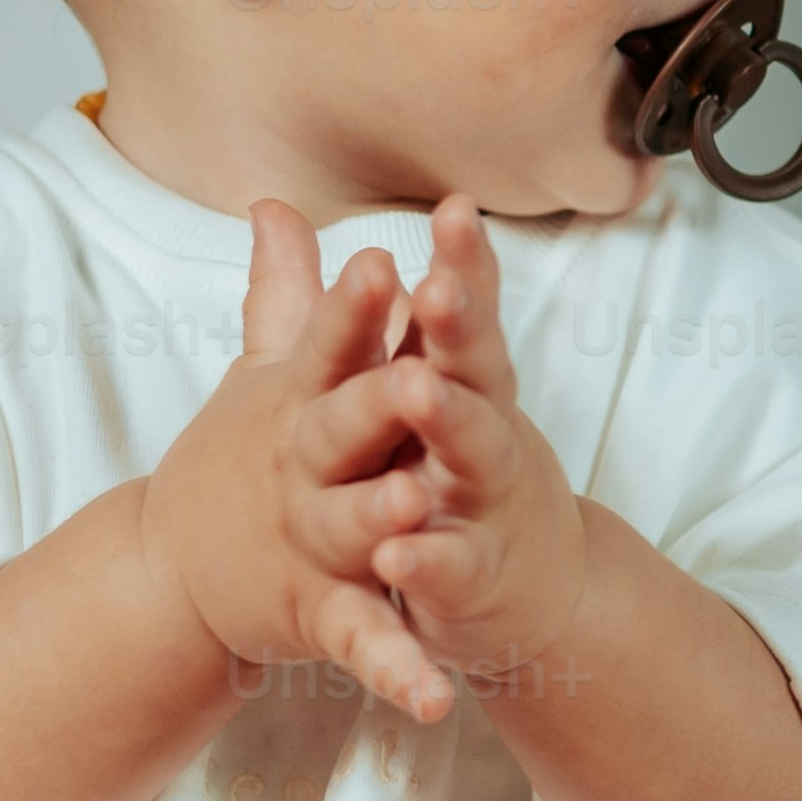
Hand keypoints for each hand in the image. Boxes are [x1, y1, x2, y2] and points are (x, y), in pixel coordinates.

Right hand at [138, 202, 464, 722]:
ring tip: (413, 516)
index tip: (382, 260)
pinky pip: (363, 642)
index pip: (327, 343)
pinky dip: (398, 670)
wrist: (174, 570)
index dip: (352, 306)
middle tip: (419, 375)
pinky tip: (438, 697)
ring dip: (379, 525)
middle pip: (339, 428)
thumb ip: (281, 292)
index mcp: (297, 402)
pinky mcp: (318, 615)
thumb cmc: (241, 455)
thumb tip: (274, 202)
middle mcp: (301, 467)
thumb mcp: (262, 373)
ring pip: (348, 530)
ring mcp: (308, 543)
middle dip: (377, 402)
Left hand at [315, 201, 617, 725]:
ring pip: (471, 460)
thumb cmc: (454, 468)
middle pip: (473, 369)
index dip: (461, 264)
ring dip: (452, 425)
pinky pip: (447, 572)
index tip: (454, 209)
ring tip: (419, 389)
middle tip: (435, 286)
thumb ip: (335, 304)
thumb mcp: (407, 384)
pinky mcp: (469, 581)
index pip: (461, 313)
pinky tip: (397, 558)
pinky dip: (428, 566)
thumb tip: (270, 209)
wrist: (530, 591)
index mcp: (462, 384)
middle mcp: (480, 433)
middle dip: (457, 328)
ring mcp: (481, 505)